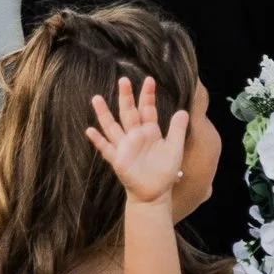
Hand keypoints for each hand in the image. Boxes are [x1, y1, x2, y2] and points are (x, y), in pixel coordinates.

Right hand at [86, 74, 189, 211]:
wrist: (155, 193)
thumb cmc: (165, 171)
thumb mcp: (175, 149)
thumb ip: (177, 130)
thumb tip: (183, 111)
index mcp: (149, 131)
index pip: (147, 109)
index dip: (148, 96)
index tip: (149, 80)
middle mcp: (135, 135)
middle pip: (128, 112)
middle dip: (126, 97)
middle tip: (123, 80)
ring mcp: (124, 146)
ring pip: (112, 126)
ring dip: (104, 113)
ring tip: (96, 98)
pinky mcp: (118, 160)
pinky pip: (106, 148)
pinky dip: (98, 140)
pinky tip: (90, 130)